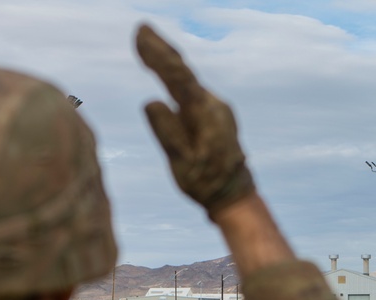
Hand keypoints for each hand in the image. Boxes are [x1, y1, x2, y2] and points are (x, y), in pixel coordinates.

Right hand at [136, 24, 254, 217]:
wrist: (234, 195)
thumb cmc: (206, 182)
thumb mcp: (182, 162)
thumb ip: (167, 131)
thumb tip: (151, 101)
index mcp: (204, 113)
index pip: (177, 77)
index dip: (158, 54)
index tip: (141, 33)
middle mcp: (213, 105)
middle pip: (183, 72)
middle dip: (161, 50)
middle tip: (142, 28)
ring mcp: (216, 108)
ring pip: (187, 80)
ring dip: (166, 62)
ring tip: (147, 41)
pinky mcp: (214, 115)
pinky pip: (191, 90)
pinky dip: (175, 78)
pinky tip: (166, 72)